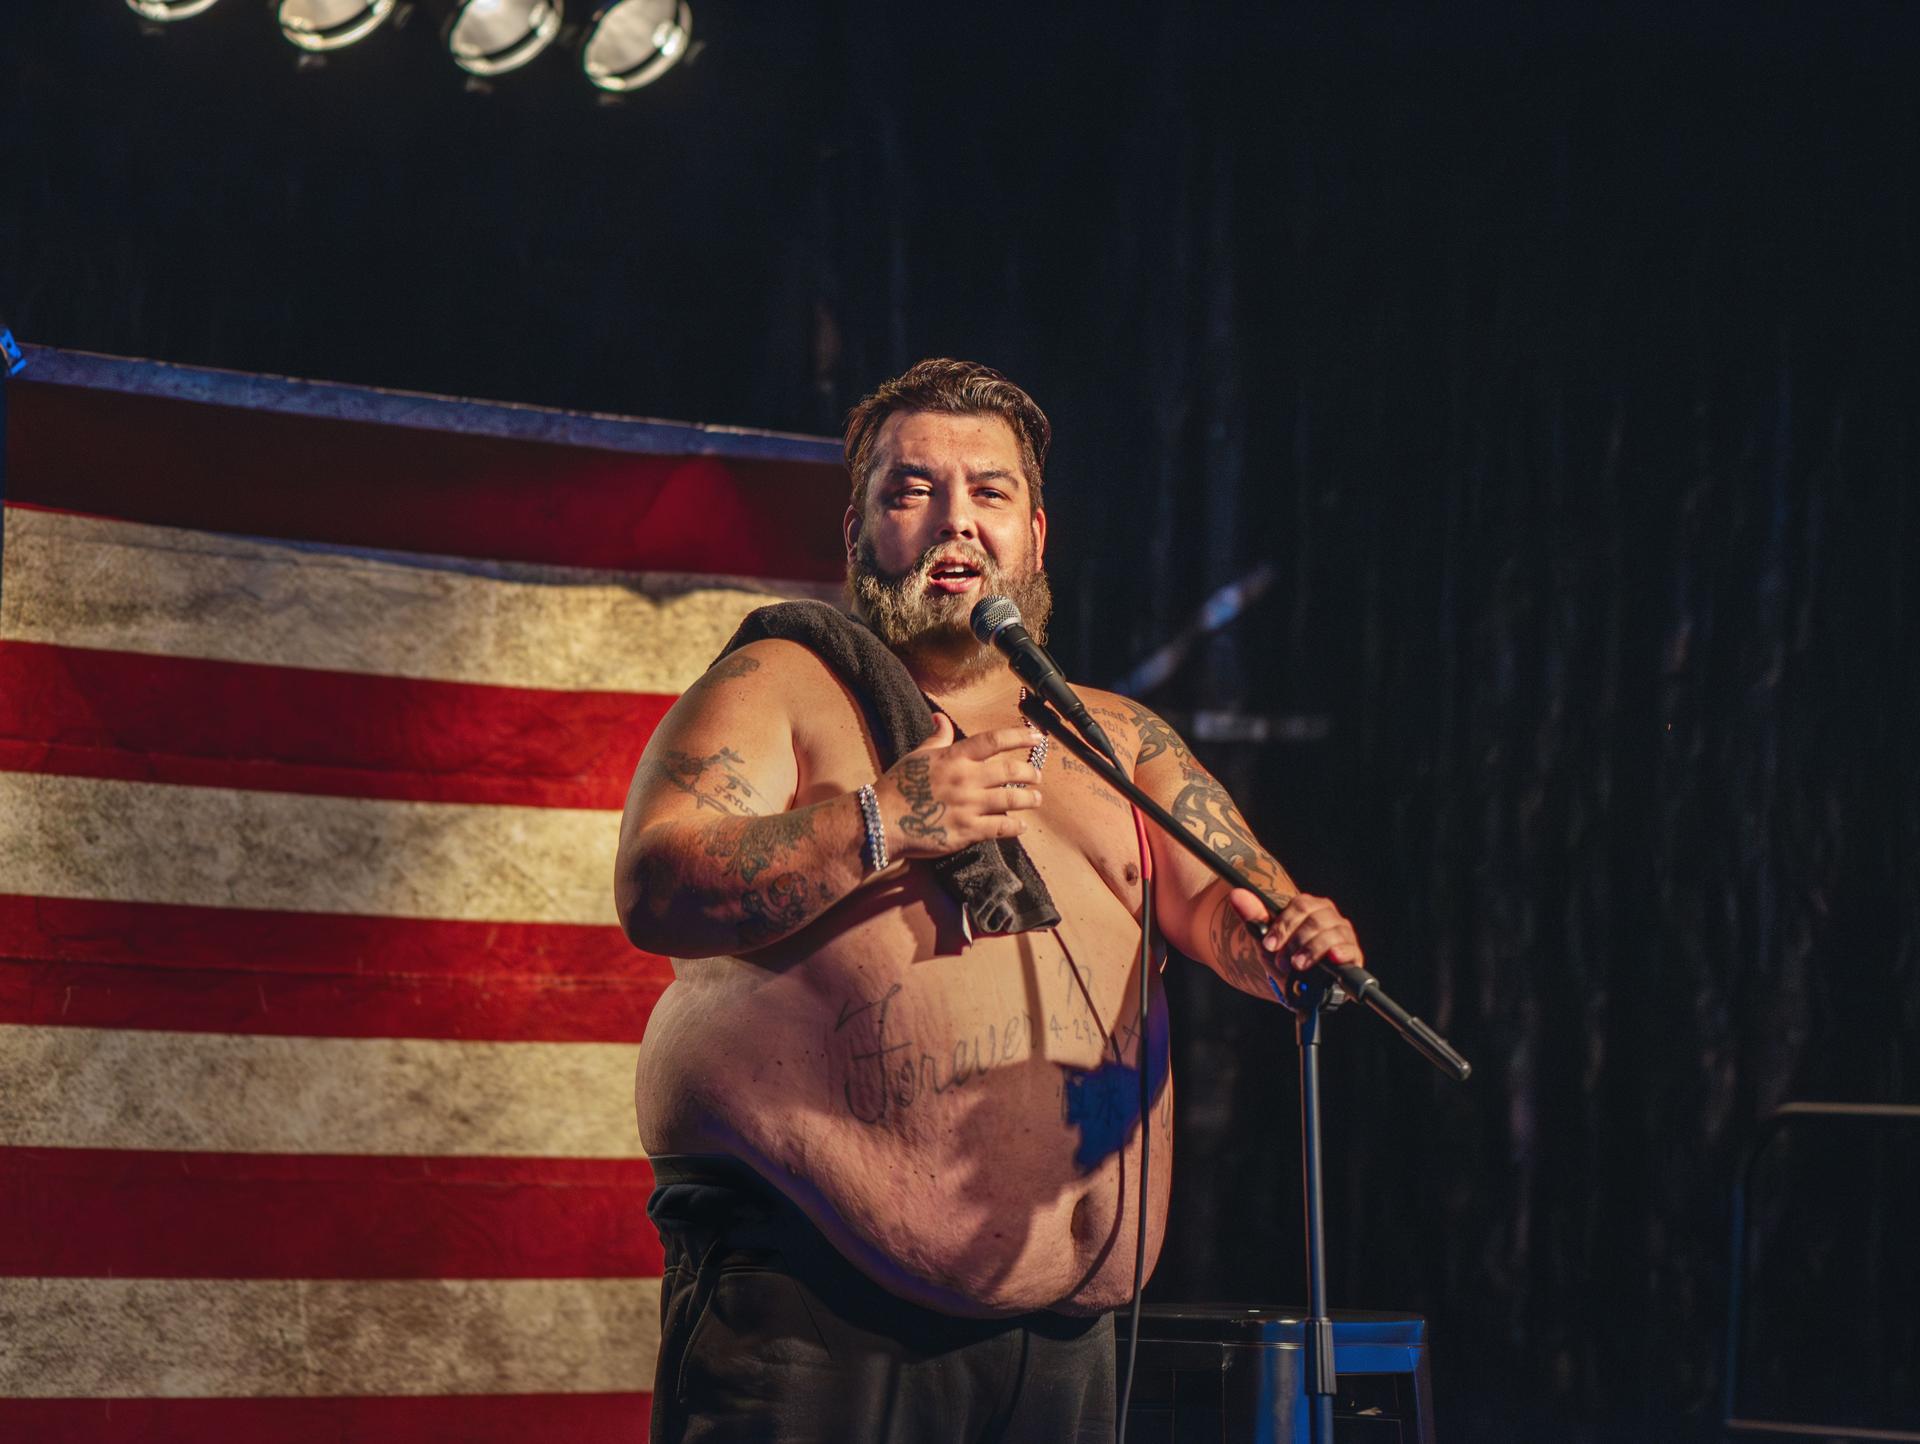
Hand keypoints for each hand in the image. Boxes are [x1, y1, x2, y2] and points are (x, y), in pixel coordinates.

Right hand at [873, 714, 1043, 859]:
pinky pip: (1000, 827)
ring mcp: (969, 806)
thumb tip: (942, 718)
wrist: (882, 820)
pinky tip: (1021, 826)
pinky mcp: (967, 831)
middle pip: (1011, 771)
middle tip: (1037, 776)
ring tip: (1036, 799)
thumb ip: (937, 738)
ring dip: (1029, 799)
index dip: (1019, 737)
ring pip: (1011, 799)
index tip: (1037, 737)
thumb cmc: (898, 785)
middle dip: (1030, 773)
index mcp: (955, 757)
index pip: (994, 741)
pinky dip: (1015, 826)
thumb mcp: (917, 755)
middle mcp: (966, 779)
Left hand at [1226, 889, 1363, 975]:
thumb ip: (1253, 916)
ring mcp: (1342, 934)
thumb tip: (1236, 894)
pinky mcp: (1352, 954)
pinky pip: (1350, 949)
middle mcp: (1329, 917)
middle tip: (1282, 961)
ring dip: (1312, 950)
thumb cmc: (1282, 955)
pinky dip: (1341, 953)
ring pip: (1331, 934)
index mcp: (1310, 907)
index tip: (1269, 945)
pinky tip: (1332, 958)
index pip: (1301, 906)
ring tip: (1297, 965)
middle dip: (1295, 942)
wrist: (1295, 984)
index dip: (1284, 926)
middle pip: (1315, 920)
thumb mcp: (1265, 939)